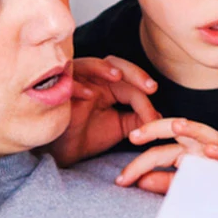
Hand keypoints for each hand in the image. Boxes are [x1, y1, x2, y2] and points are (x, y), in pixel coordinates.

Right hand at [45, 56, 162, 167]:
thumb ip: (138, 118)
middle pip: (112, 63)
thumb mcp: (119, 128)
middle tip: (150, 88)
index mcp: (106, 86)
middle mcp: (91, 80)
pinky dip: (76, 85)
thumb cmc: (86, 137)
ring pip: (87, 64)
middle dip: (133, 73)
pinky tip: (88, 94)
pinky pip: (65, 83)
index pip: (128, 81)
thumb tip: (161, 116)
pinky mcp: (56, 94)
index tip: (154, 119)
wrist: (63, 154)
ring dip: (103, 67)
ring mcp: (73, 84)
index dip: (144, 96)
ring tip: (117, 77)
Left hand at [114, 116, 217, 193]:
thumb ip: (163, 182)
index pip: (158, 152)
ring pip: (206, 133)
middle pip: (177, 129)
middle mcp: (201, 147)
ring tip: (176, 126)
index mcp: (185, 151)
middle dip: (156, 128)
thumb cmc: (212, 190)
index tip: (120, 181)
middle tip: (134, 135)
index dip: (137, 164)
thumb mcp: (183, 186)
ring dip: (192, 128)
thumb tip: (140, 181)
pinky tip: (210, 151)